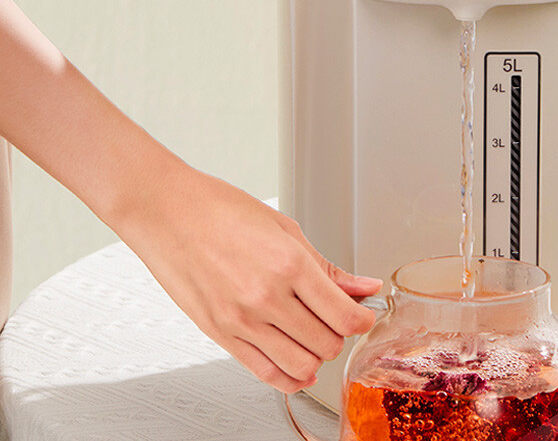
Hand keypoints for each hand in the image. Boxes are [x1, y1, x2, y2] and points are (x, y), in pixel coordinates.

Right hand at [116, 165, 380, 392]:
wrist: (167, 212)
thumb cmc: (220, 210)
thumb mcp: (285, 229)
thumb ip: (327, 267)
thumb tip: (363, 288)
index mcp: (289, 264)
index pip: (344, 316)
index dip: (362, 321)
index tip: (362, 315)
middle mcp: (266, 297)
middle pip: (327, 344)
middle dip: (340, 335)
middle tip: (335, 318)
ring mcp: (241, 320)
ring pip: (301, 366)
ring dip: (316, 356)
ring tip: (312, 334)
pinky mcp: (220, 335)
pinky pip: (265, 374)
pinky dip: (288, 374)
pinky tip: (293, 357)